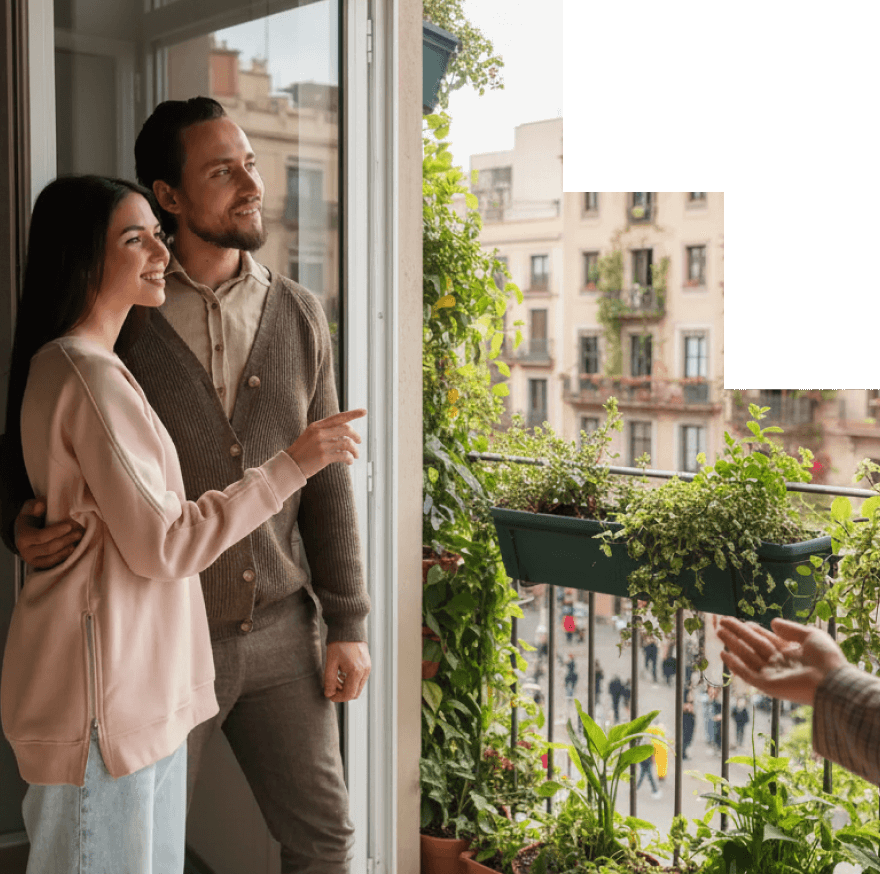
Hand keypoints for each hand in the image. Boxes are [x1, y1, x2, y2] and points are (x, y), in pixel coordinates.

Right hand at [14, 497, 84, 568]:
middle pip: (50, 548)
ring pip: (54, 558)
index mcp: (23, 538)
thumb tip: (41, 505)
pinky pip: (56, 564)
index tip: (69, 525)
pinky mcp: (42, 566)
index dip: (56, 531)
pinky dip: (67, 556)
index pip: (41, 537)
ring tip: (79, 540)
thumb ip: (34, 506)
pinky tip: (76, 548)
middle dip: (66, 540)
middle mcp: (26, 552)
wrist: (24, 534)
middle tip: (79, 533)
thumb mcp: (29, 510)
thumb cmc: (30, 520)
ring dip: (69, 549)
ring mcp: (34, 561)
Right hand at [286, 409, 365, 478]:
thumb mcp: (311, 436)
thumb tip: (345, 431)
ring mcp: (321, 444)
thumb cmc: (303, 452)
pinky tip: (349, 461)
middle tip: (359, 442)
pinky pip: (344, 455)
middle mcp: (319, 433)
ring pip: (347, 443)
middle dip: (356, 436)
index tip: (364, 411)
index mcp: (317, 426)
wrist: (290, 465)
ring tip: (356, 455)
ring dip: (355, 450)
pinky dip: (350, 458)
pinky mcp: (323, 457)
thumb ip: (325, 431)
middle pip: (346, 429)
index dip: (353, 414)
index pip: (338, 417)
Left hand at [323, 640, 370, 702]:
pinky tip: (342, 673)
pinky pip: (360, 679)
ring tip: (336, 678)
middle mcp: (365, 671)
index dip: (338, 698)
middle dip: (342, 693)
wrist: (349, 627)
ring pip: (358, 687)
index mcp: (356, 671)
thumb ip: (329, 680)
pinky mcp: (367, 664)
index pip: (349, 694)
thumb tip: (328, 694)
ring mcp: (368, 667)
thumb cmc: (339, 643)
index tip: (329, 695)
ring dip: (347, 687)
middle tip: (332, 687)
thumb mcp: (331, 662)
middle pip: (355, 693)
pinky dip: (351, 681)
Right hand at [717, 617, 845, 707]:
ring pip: (747, 655)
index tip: (740, 621)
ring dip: (732, 643)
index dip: (752, 629)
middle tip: (721, 622)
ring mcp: (772, 674)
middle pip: (753, 645)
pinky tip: (723, 653)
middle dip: (737, 633)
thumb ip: (790, 628)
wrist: (832, 683)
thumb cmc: (827, 659)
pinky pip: (746, 673)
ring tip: (718, 631)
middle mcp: (779, 663)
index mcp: (790, 652)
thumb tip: (772, 622)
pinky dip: (734, 664)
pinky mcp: (767, 685)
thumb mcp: (811, 635)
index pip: (765, 638)